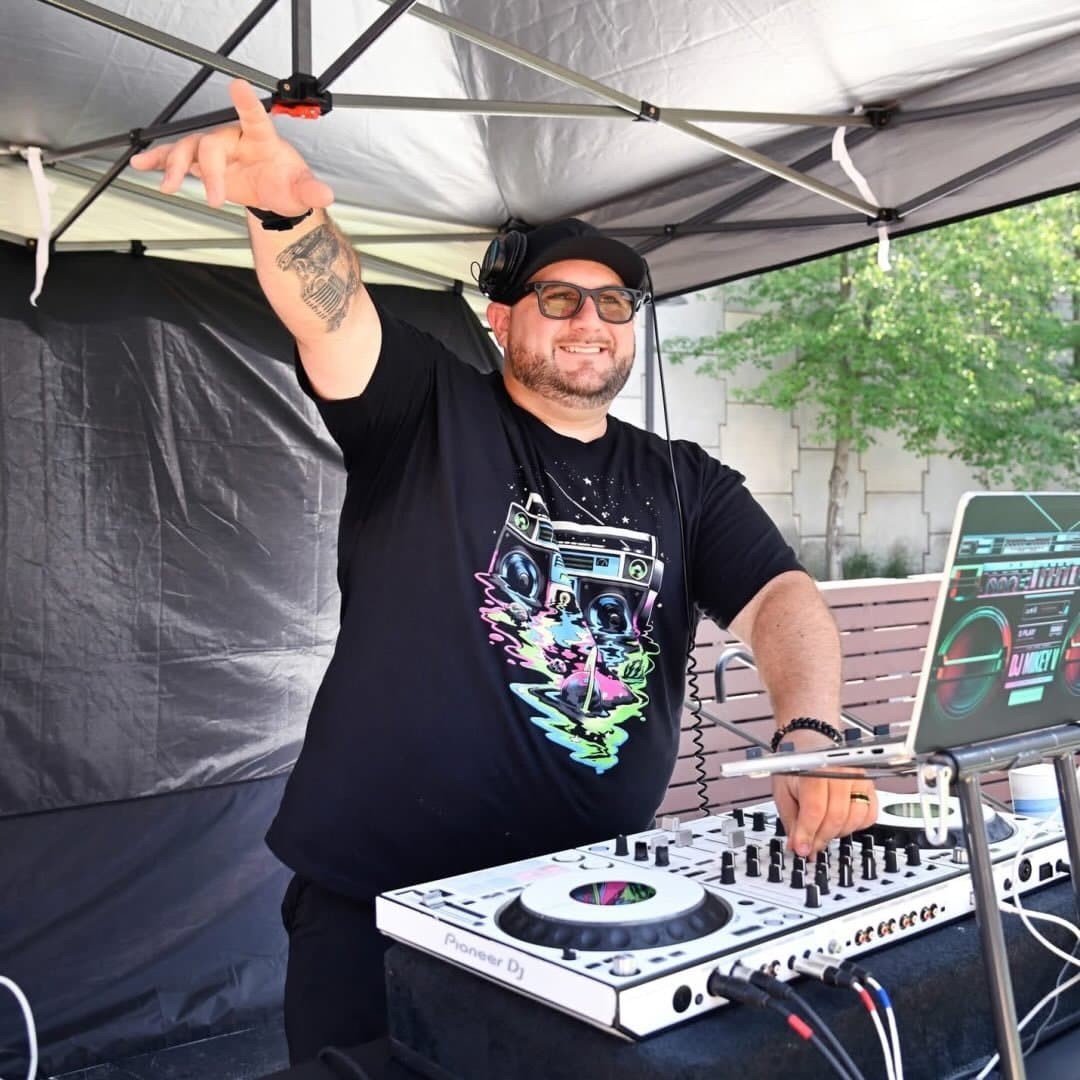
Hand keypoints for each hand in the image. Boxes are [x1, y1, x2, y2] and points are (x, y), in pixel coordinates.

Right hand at [130, 79, 333, 215]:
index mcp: (261, 139)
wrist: (273, 194)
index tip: (238, 85)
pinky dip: (157, 161)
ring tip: (168, 185)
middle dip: (209, 173)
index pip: (254, 117)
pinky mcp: (200, 163)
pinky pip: (174, 158)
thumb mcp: (301, 190)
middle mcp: (234, 139)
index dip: (246, 103)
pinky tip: (141, 165)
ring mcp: (215, 150)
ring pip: (187, 149)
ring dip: (174, 166)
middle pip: (211, 145)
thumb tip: (327, 194)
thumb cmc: (287, 183)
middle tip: (213, 199)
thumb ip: (311, 191)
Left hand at [770, 729, 877, 856]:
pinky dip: (856, 824)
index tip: (802, 849)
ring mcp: (858, 778)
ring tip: (822, 830)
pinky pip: (870, 815)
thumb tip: (797, 846)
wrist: (810, 741)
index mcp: (815, 769)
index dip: (808, 833)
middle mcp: (840, 771)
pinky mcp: (870, 785)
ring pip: (854, 819)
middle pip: (836, 817)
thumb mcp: (783, 789)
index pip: (815, 809)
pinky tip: (841, 821)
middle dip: (821, 838)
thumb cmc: (796, 763)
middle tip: (810, 847)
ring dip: (837, 832)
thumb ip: (790, 819)